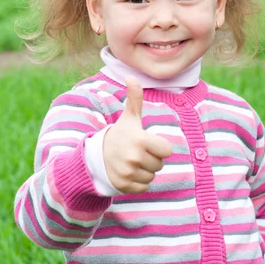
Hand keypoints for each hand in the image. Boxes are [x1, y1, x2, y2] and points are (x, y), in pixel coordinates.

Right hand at [103, 76, 172, 193]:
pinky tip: (129, 172)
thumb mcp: (129, 117)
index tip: (147, 142)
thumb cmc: (120, 134)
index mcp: (140, 140)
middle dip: (152, 159)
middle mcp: (134, 157)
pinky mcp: (125, 186)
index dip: (159, 146)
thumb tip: (131, 76)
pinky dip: (139, 181)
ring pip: (152, 176)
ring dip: (145, 170)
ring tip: (132, 161)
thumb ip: (135, 98)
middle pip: (160, 164)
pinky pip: (144, 187)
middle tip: (137, 152)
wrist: (97, 155)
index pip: (167, 150)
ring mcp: (129, 173)